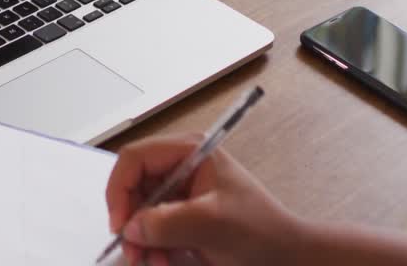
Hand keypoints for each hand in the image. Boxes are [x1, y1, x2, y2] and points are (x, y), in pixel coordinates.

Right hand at [104, 134, 308, 265]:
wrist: (286, 256)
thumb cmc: (261, 230)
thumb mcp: (212, 223)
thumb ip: (168, 222)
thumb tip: (131, 226)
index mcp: (191, 151)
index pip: (136, 158)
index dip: (120, 189)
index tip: (120, 224)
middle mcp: (182, 166)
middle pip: (133, 186)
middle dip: (131, 221)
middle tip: (135, 252)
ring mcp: (181, 191)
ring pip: (139, 211)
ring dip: (141, 239)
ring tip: (153, 262)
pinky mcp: (182, 215)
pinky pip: (153, 227)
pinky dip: (152, 247)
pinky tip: (162, 261)